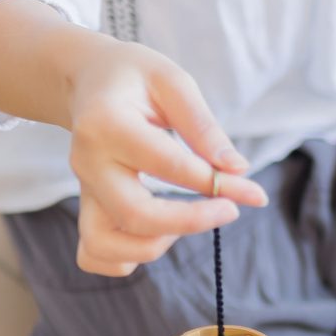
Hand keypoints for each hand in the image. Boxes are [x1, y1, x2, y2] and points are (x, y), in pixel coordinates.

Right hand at [64, 40, 268, 276]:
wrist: (88, 81)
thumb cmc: (136, 77)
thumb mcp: (173, 82)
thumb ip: (203, 126)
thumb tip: (238, 170)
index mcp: (106, 123)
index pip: (167, 166)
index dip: (216, 184)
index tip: (253, 193)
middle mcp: (87, 163)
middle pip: (135, 215)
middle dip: (190, 222)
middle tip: (228, 211)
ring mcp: (82, 190)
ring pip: (106, 245)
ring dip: (155, 245)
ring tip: (186, 219)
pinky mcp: (84, 208)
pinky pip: (94, 254)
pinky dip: (126, 258)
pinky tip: (158, 234)